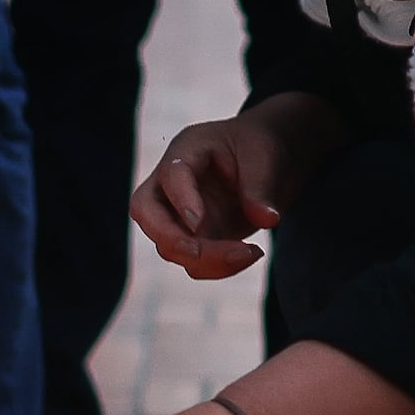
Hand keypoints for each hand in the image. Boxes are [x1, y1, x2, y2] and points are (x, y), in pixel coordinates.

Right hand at [134, 104, 334, 281]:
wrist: (269, 162)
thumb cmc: (260, 148)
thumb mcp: (266, 156)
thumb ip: (262, 186)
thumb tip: (267, 219)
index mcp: (188, 150)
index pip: (171, 175)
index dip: (181, 200)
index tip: (197, 224)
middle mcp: (172, 184)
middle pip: (146, 212)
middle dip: (171, 239)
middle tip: (201, 254)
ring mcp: (179, 214)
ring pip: (169, 245)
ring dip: (206, 260)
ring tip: (251, 253)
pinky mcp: (195, 237)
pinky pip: (194, 261)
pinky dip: (218, 267)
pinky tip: (249, 255)